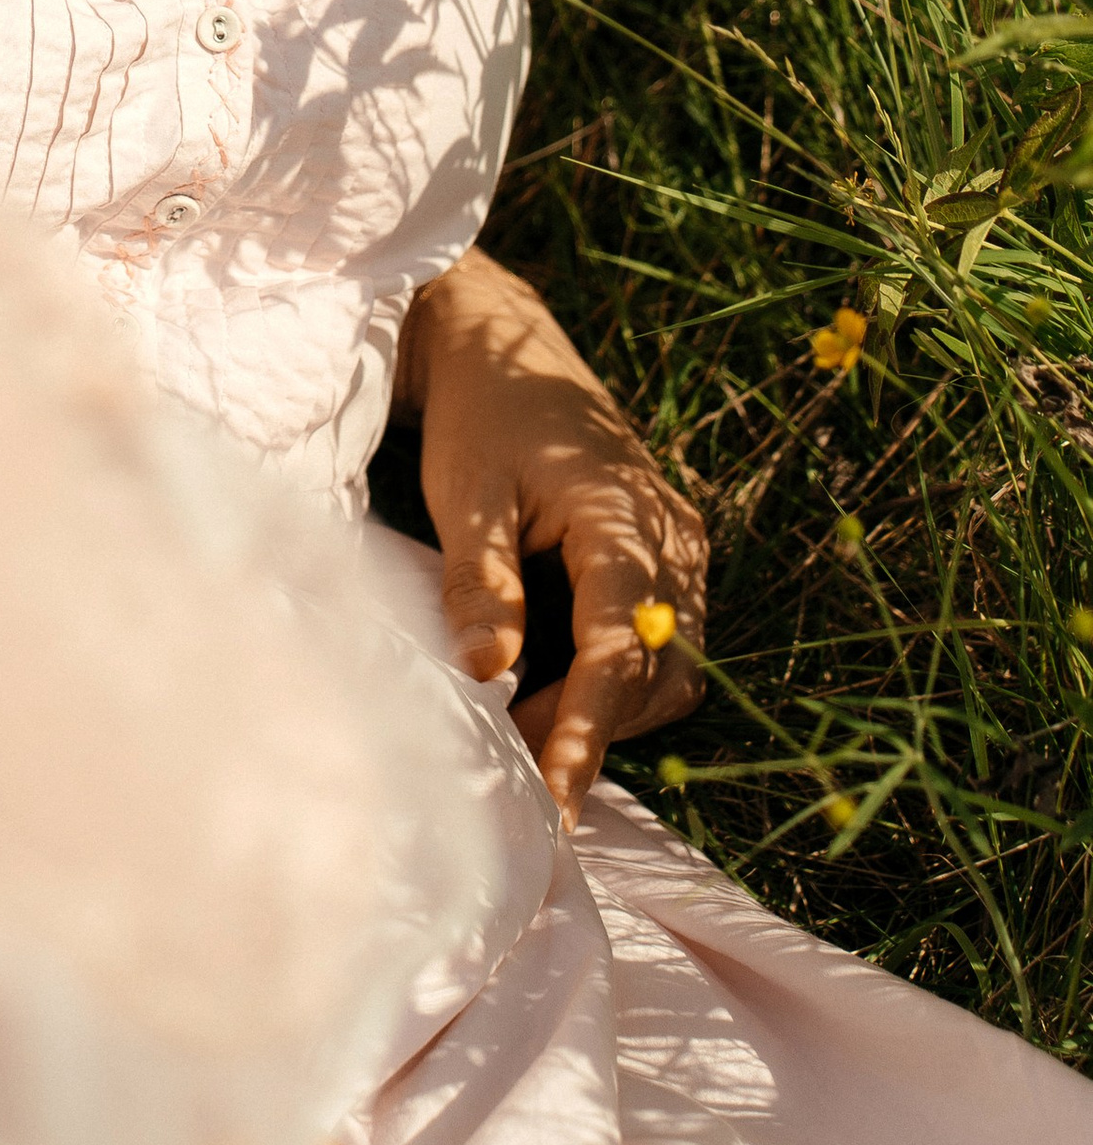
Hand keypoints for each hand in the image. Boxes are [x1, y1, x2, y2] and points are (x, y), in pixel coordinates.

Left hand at [397, 247, 705, 825]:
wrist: (506, 350)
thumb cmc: (483, 416)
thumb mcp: (467, 493)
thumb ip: (481, 581)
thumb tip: (483, 675)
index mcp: (623, 516)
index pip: (621, 645)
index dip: (590, 727)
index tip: (559, 794)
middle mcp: (671, 538)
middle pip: (658, 671)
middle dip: (597, 730)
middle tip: (523, 776)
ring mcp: (678, 549)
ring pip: (668, 670)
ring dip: (609, 713)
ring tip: (530, 740)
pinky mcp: (666, 558)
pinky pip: (662, 646)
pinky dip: (615, 683)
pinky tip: (553, 695)